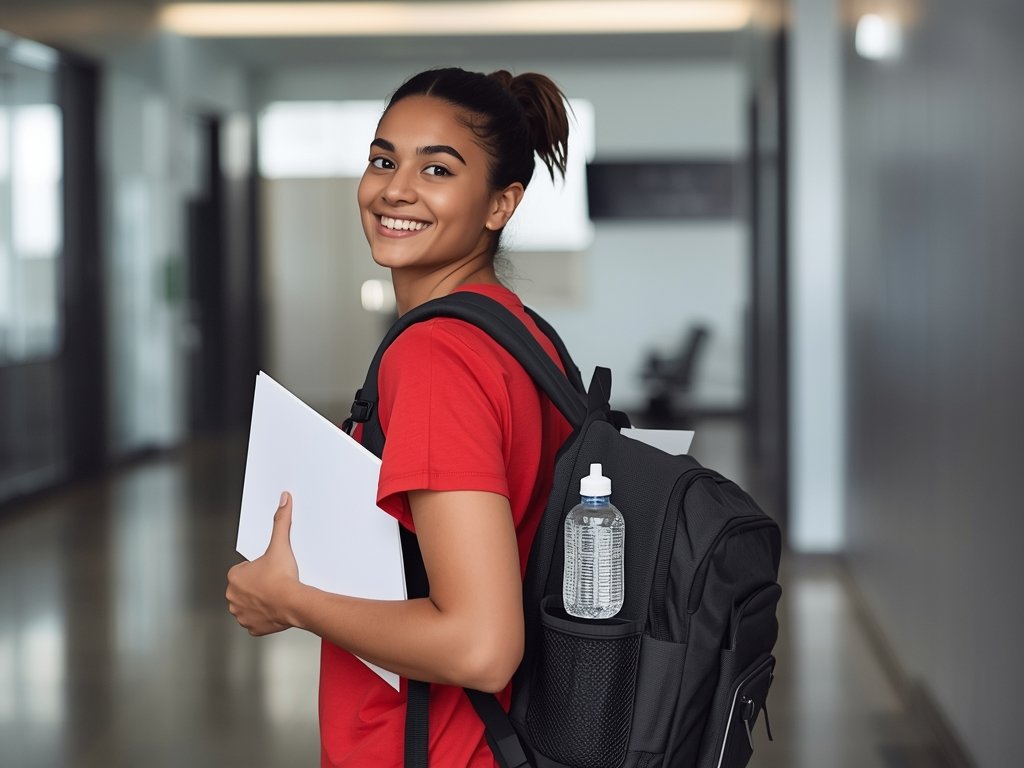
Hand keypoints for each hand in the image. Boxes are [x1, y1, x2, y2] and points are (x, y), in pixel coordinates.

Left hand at [226, 492, 300, 635]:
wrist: (294, 603)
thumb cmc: (283, 578)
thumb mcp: (280, 545)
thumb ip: (280, 521)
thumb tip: (283, 500)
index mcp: (234, 577)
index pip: (244, 571)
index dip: (259, 570)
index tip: (270, 571)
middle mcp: (232, 597)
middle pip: (246, 588)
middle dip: (258, 587)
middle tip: (274, 583)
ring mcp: (240, 614)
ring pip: (249, 605)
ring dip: (259, 602)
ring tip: (276, 596)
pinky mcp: (250, 627)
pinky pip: (255, 621)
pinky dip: (263, 617)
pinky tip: (275, 609)